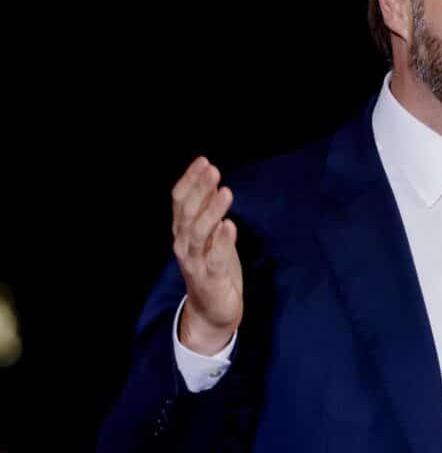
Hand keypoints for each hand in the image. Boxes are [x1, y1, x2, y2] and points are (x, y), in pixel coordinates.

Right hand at [171, 157, 242, 354]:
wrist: (213, 312)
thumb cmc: (213, 267)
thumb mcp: (211, 235)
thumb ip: (208, 211)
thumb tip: (212, 181)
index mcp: (182, 232)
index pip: (179, 201)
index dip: (190, 180)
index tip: (203, 162)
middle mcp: (184, 245)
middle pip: (188, 213)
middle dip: (200, 190)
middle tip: (213, 170)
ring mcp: (195, 263)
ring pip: (198, 233)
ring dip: (211, 211)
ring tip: (225, 192)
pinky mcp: (210, 279)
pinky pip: (214, 258)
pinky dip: (221, 241)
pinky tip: (230, 225)